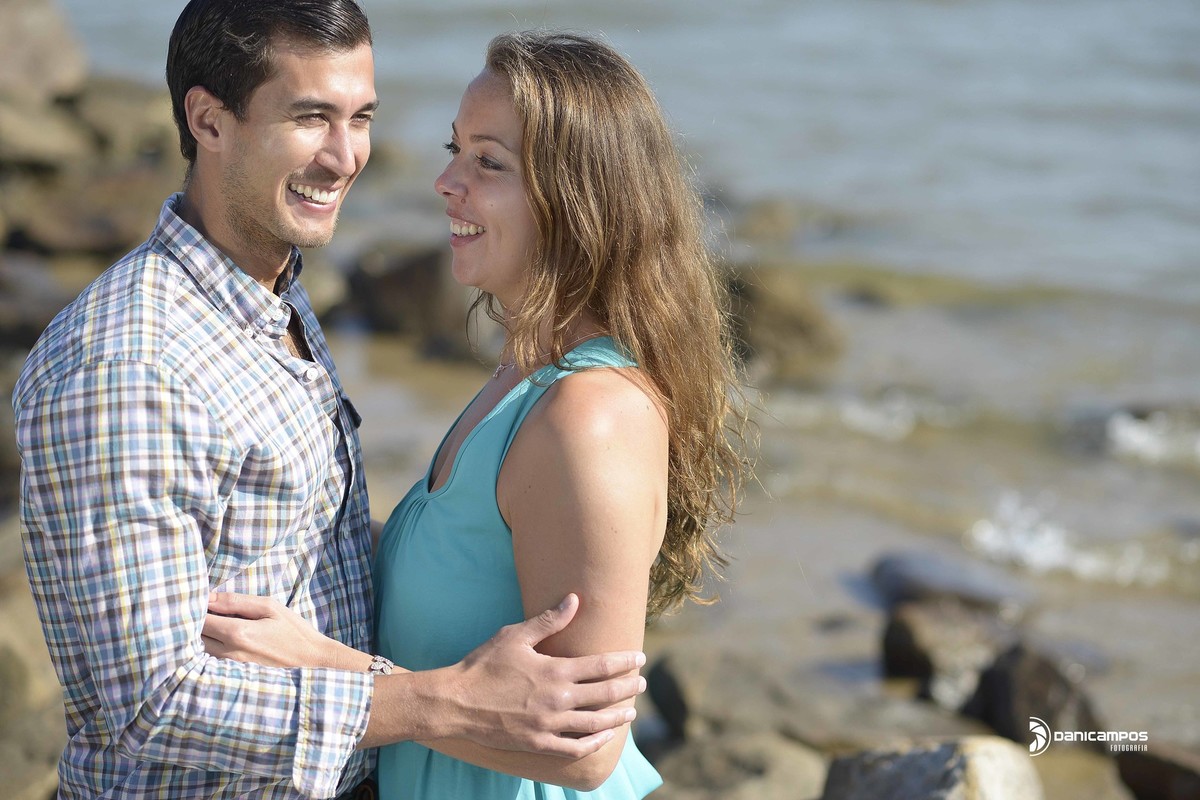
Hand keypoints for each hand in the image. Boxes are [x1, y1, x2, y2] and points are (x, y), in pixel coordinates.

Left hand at [203, 592, 358, 669]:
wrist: (309, 654)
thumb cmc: (292, 627)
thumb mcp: (268, 606)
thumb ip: (236, 601)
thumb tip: (209, 597)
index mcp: (238, 633)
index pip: (201, 619)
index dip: (194, 607)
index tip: (195, 596)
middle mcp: (230, 650)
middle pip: (196, 635)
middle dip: (193, 619)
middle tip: (196, 605)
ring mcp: (231, 662)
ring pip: (200, 646)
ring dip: (199, 632)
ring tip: (206, 615)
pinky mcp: (235, 666)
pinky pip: (210, 653)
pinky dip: (208, 641)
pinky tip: (216, 629)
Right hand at [446, 593, 646, 757]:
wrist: (455, 703)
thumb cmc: (483, 665)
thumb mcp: (515, 636)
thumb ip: (548, 620)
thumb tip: (575, 599)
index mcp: (554, 671)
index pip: (602, 666)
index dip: (625, 662)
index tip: (640, 658)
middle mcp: (557, 700)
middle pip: (605, 694)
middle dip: (628, 688)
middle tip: (642, 683)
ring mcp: (549, 725)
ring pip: (595, 723)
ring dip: (617, 717)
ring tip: (631, 712)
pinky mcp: (538, 744)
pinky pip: (574, 748)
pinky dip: (594, 743)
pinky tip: (604, 736)